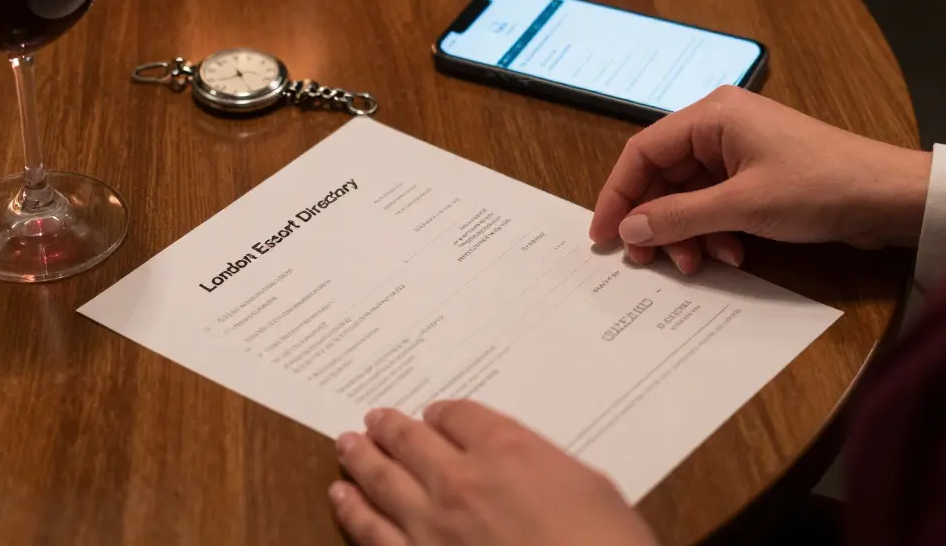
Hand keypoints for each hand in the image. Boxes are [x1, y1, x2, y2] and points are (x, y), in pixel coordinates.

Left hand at [329, 401, 657, 545]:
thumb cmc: (605, 544)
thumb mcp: (591, 488)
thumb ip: (546, 468)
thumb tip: (527, 469)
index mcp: (507, 449)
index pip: (459, 415)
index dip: (443, 412)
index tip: (435, 414)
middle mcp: (460, 479)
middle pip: (412, 441)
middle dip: (391, 427)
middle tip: (374, 418)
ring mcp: (432, 525)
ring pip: (382, 480)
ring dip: (361, 458)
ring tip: (346, 444)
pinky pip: (371, 533)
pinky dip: (352, 511)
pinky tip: (341, 497)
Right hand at [590, 86, 930, 272]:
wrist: (888, 197)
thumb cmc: (819, 186)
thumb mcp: (742, 207)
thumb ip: (679, 217)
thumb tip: (629, 229)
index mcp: (713, 116)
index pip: (643, 151)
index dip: (618, 195)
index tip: (604, 235)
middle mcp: (721, 126)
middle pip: (664, 175)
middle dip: (657, 221)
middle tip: (649, 262)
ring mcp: (741, 150)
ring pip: (689, 194)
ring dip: (689, 232)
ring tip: (698, 263)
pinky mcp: (758, 175)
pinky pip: (716, 202)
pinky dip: (715, 230)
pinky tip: (731, 253)